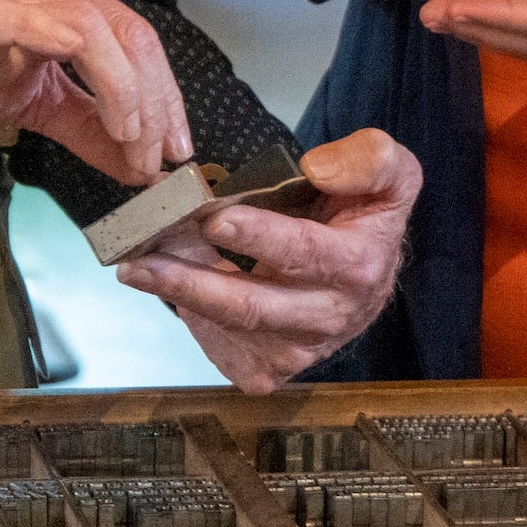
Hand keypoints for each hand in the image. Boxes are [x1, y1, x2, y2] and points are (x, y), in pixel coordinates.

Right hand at [0, 0, 190, 183]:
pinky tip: (111, 127)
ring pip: (111, 32)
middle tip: (164, 160)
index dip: (167, 96)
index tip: (177, 150)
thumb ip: (87, 127)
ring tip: (137, 150)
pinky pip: (67, 37)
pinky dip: (104, 84)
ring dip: (138, 100)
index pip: (137, 38)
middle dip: (161, 104)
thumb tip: (138, 163)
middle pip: (136, 34)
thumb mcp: (31, 104)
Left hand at [115, 129, 421, 392]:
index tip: (213, 217)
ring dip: (178, 297)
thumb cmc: (364, 219)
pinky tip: (171, 286)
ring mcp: (298, 350)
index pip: (303, 253)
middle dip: (190, 283)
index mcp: (358, 267)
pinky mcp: (271, 366)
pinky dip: (191, 317)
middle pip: (252, 307)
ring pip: (228, 329)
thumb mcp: (391, 174)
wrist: (366, 277)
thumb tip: (318, 167)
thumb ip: (369, 161)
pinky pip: (221, 347)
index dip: (258, 236)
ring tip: (135, 267)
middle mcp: (329, 318)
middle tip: (141, 260)